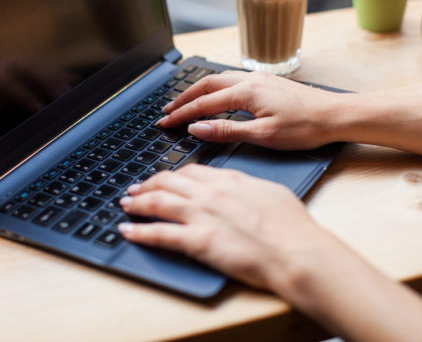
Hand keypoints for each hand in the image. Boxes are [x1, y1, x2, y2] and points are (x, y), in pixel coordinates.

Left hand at [118, 164, 332, 288]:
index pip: (191, 171)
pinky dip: (139, 232)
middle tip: (135, 189)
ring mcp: (202, 216)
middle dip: (147, 184)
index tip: (163, 179)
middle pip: (168, 182)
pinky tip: (128, 231)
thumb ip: (248, 187)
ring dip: (137, 203)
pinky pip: (160, 234)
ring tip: (126, 204)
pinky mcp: (198, 241)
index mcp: (229, 180)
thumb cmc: (292, 226)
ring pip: (158, 202)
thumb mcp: (271, 193)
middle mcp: (211, 193)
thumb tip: (241, 188)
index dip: (171, 175)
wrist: (295, 251)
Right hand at [157, 71, 339, 149]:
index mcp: (246, 92)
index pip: (204, 103)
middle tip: (166, 110)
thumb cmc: (305, 128)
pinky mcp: (268, 82)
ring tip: (184, 102)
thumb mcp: (263, 135)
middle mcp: (250, 80)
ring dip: (198, 90)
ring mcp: (260, 79)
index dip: (181, 114)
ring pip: (219, 79)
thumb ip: (227, 131)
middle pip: (206, 84)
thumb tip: (197, 129)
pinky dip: (215, 87)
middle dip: (183, 97)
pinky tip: (215, 95)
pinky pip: (232, 80)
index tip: (164, 123)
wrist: (335, 115)